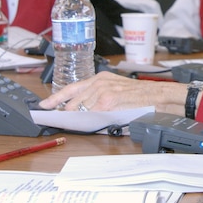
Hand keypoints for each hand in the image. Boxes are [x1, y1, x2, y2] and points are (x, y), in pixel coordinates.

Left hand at [38, 72, 186, 114]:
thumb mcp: (116, 90)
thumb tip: (79, 114)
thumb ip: (98, 99)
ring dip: (77, 119)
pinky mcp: (107, 102)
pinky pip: (89, 115)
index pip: (71, 88)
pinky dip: (86, 121)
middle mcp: (98, 83)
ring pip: (79, 109)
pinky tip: (88, 123)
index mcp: (100, 78)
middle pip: (71, 101)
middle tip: (60, 121)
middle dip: (65, 113)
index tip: (44, 105)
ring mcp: (101, 92)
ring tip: (79, 124)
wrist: (157, 96)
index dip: (55, 98)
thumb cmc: (140, 96)